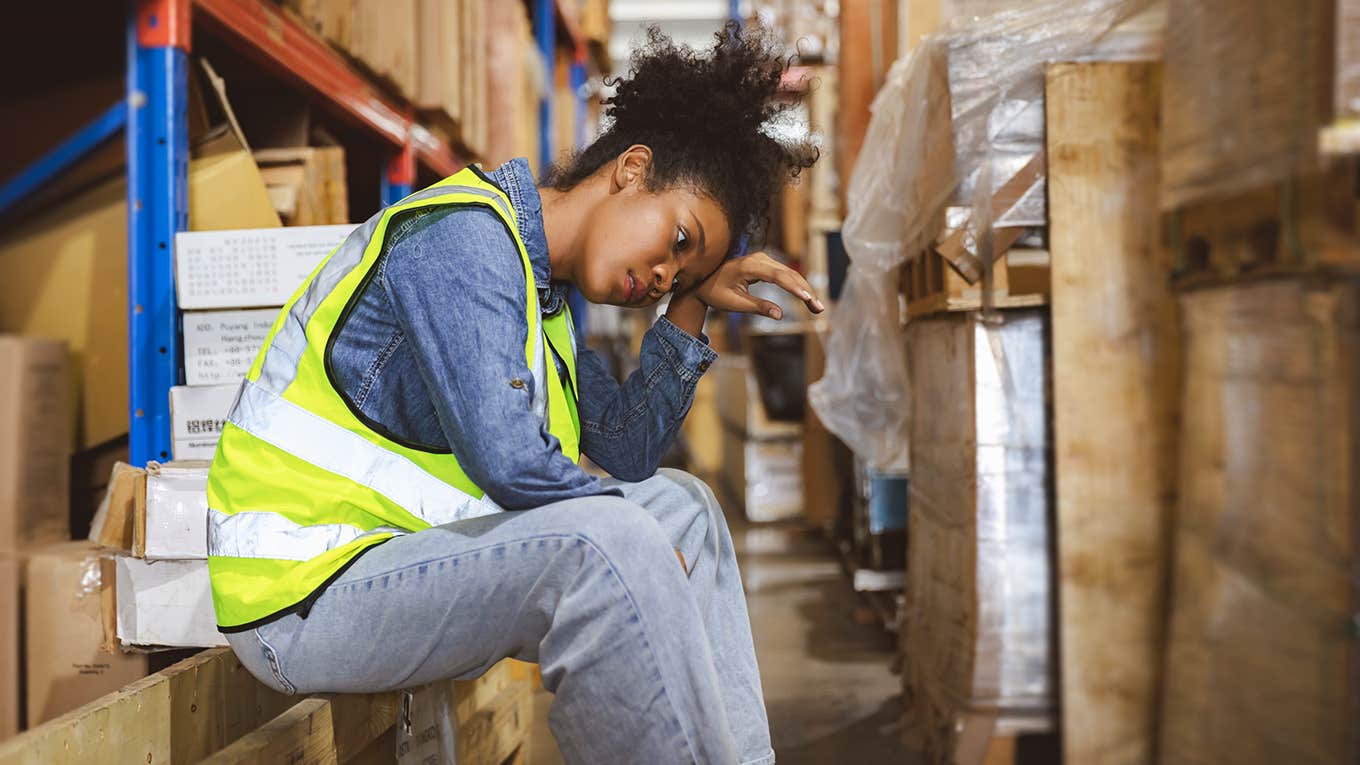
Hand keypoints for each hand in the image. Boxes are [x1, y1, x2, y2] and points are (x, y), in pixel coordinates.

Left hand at [693, 251, 824, 319]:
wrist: (702, 282)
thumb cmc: (715, 293)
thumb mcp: (734, 304)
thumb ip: (757, 307)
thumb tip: (779, 316)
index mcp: (748, 266)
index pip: (777, 276)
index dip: (794, 288)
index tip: (807, 299)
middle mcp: (758, 258)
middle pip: (788, 274)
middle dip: (805, 291)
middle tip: (819, 309)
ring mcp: (762, 259)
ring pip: (789, 273)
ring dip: (804, 289)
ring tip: (816, 307)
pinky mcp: (764, 263)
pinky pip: (784, 274)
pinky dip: (796, 286)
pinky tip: (807, 297)